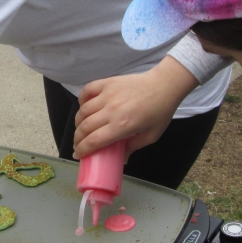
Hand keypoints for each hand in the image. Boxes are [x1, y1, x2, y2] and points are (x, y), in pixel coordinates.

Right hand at [72, 58, 199, 158]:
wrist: (164, 86)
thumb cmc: (160, 112)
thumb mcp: (151, 136)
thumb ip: (133, 147)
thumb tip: (121, 159)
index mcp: (122, 126)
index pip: (94, 141)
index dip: (82, 150)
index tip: (78, 155)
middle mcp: (111, 111)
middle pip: (84, 127)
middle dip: (77, 139)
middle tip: (78, 144)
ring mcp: (107, 95)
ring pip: (83, 111)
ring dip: (78, 122)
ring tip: (80, 128)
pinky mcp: (107, 83)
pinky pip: (87, 90)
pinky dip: (81, 99)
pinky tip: (83, 106)